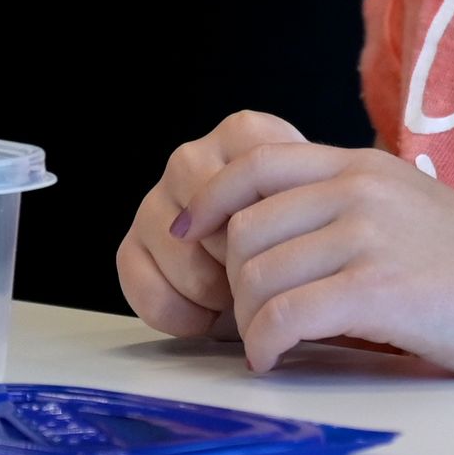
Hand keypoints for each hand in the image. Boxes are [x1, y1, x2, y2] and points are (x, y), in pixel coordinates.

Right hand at [116, 109, 304, 339]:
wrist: (284, 268)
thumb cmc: (306, 242)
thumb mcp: (320, 215)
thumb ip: (306, 211)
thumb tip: (285, 246)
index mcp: (242, 136)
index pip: (252, 174)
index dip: (274, 227)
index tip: (292, 250)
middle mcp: (192, 158)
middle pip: (214, 213)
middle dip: (240, 261)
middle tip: (265, 281)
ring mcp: (157, 199)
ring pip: (178, 249)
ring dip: (212, 291)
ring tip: (239, 298)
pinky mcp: (133, 244)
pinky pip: (142, 282)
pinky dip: (178, 314)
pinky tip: (205, 318)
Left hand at [173, 128, 453, 377]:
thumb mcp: (408, 207)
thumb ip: (345, 206)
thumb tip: (269, 235)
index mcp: (362, 164)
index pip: (254, 160)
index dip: (209, 199)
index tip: (189, 234)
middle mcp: (361, 188)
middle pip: (244, 227)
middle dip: (232, 281)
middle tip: (248, 318)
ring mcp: (372, 235)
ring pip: (258, 275)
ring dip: (248, 320)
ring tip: (269, 343)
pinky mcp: (383, 289)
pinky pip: (287, 317)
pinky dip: (267, 345)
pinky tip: (278, 359)